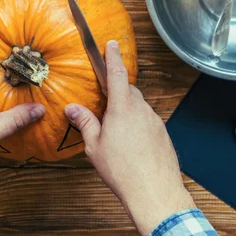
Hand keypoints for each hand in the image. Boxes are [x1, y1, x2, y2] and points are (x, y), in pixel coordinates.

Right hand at [64, 40, 194, 235]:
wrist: (154, 190)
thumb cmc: (122, 170)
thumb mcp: (94, 147)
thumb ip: (85, 123)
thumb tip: (72, 108)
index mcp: (123, 108)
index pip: (117, 74)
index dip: (113, 56)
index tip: (112, 44)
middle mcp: (142, 110)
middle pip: (129, 91)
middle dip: (118, 92)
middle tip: (105, 105)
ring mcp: (155, 121)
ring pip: (139, 108)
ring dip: (127, 113)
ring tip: (116, 134)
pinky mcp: (163, 133)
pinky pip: (148, 122)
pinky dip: (138, 126)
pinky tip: (131, 144)